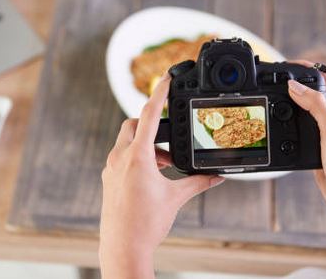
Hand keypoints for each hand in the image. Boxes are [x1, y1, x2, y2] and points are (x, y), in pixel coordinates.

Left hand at [99, 74, 224, 278]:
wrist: (122, 247)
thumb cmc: (146, 224)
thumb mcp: (176, 198)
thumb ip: (198, 182)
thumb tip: (217, 176)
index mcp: (137, 157)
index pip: (149, 114)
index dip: (159, 93)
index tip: (166, 78)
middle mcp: (120, 158)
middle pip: (134, 124)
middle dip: (152, 124)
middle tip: (170, 139)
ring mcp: (111, 168)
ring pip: (127, 141)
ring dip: (146, 145)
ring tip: (165, 165)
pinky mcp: (108, 179)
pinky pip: (122, 157)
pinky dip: (137, 158)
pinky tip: (151, 176)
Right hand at [287, 61, 325, 247]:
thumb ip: (314, 104)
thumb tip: (294, 86)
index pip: (322, 76)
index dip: (305, 67)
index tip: (287, 64)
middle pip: (310, 90)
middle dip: (294, 82)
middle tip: (276, 78)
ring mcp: (323, 130)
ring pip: (302, 109)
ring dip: (289, 103)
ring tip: (273, 97)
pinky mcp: (314, 145)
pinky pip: (298, 129)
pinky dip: (287, 123)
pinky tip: (279, 125)